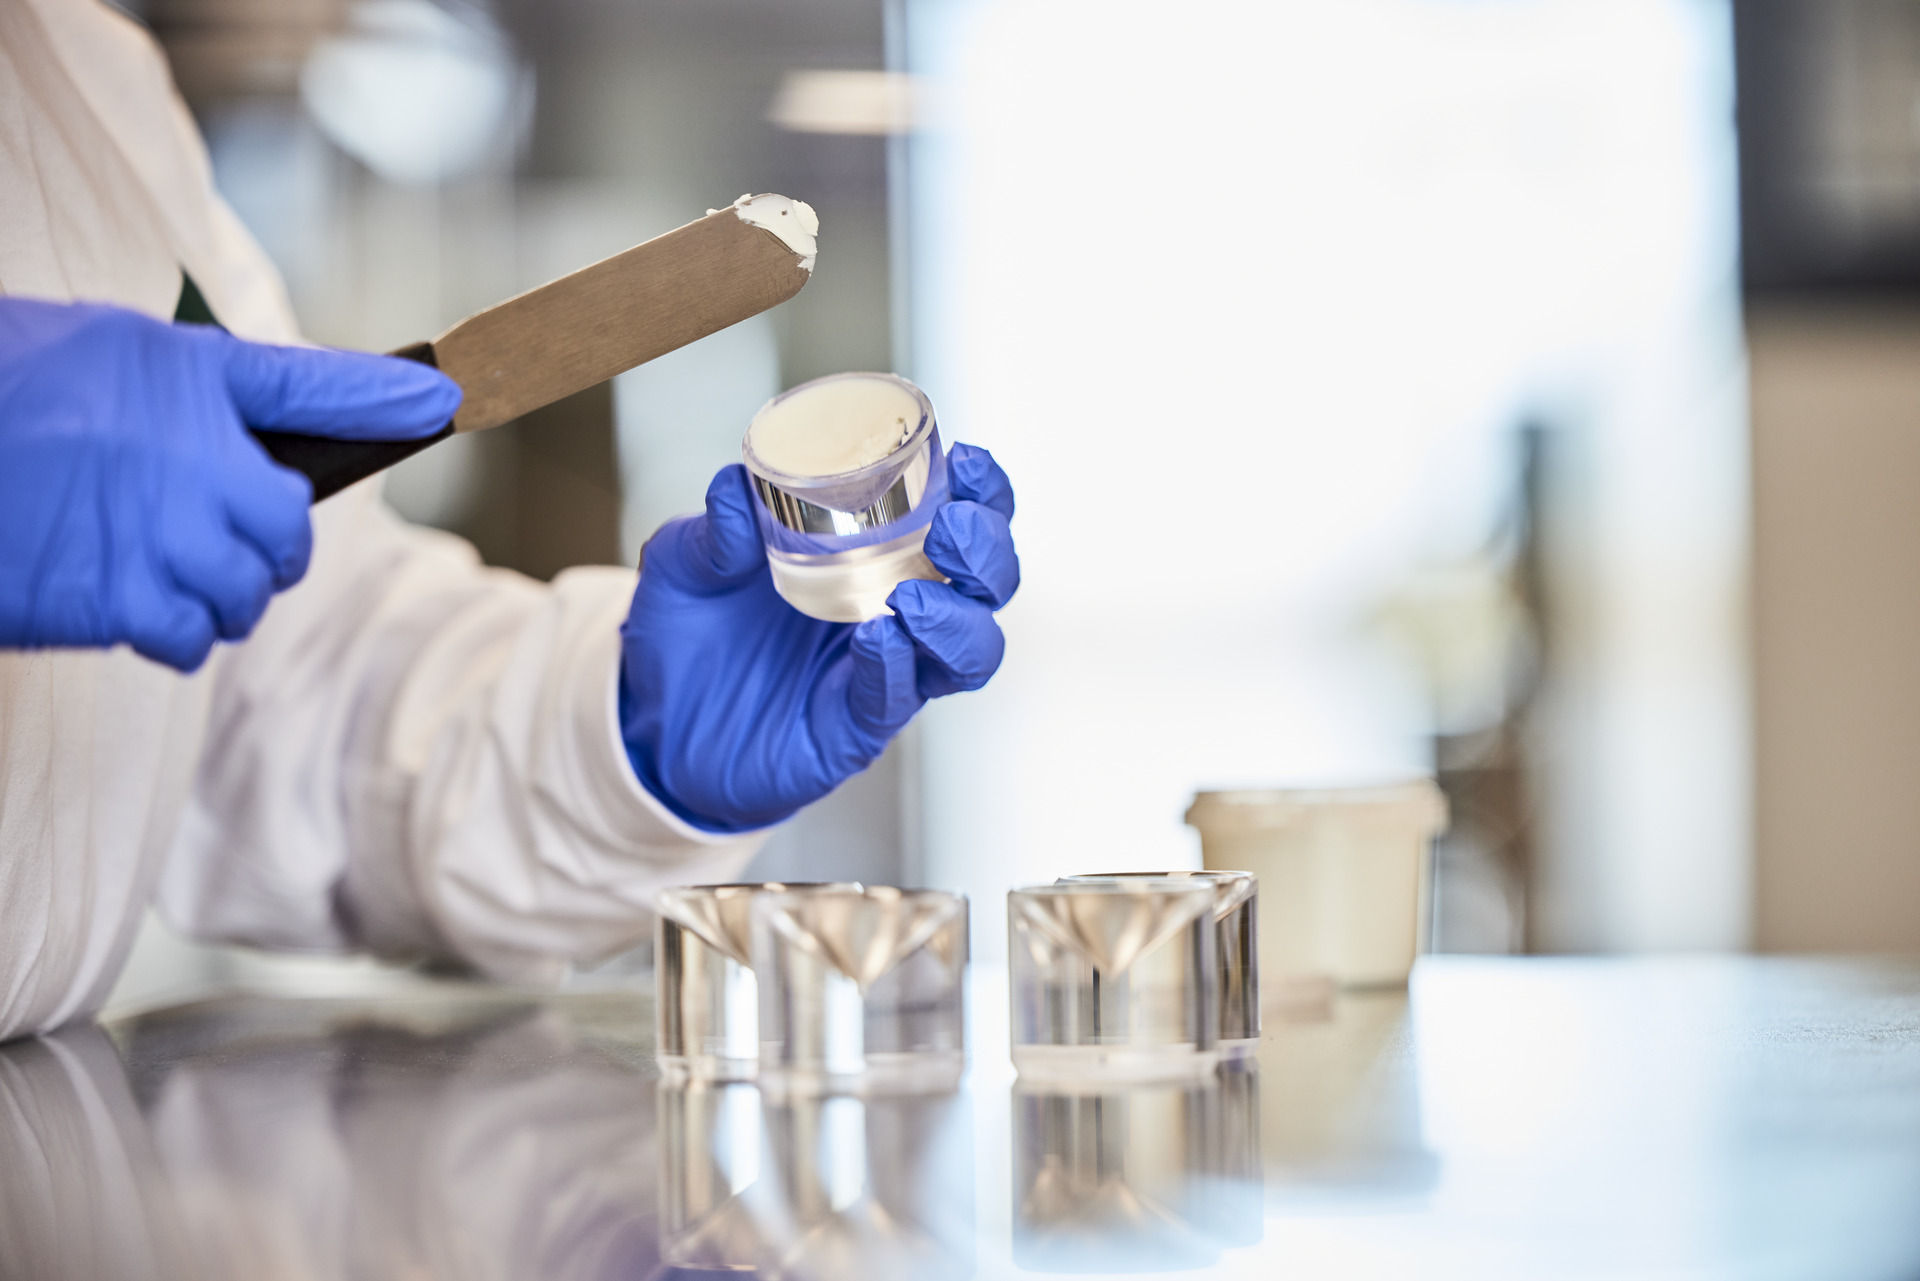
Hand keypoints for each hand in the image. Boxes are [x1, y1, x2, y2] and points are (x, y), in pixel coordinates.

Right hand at [0, 298, 458, 670]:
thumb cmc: (15, 385)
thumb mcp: (138, 352)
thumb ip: (268, 379)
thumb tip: (419, 388)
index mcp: (199, 397)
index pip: (318, 406)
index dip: (384, 405)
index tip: (448, 395)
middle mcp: (195, 471)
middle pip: (284, 539)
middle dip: (262, 546)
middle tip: (213, 533)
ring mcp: (157, 543)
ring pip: (241, 597)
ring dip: (217, 593)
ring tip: (161, 564)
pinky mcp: (110, 603)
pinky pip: (186, 639)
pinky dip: (174, 631)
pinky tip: (132, 600)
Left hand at [619, 444, 1019, 830]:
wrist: (652, 722)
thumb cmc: (690, 634)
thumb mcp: (689, 564)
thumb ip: (715, 529)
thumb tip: (736, 485)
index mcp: (877, 556)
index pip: (963, 520)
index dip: (983, 493)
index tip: (964, 462)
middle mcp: (898, 613)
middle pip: (989, 584)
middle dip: (987, 553)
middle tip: (949, 532)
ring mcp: (884, 673)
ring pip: (971, 652)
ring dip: (957, 620)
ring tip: (912, 600)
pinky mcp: (855, 728)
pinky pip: (896, 699)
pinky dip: (895, 667)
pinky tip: (875, 638)